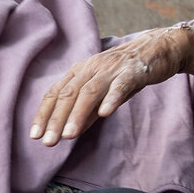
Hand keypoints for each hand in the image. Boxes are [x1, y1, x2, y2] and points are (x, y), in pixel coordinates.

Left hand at [29, 25, 193, 144]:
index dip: (44, 114)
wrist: (159, 50)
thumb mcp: (102, 93)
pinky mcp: (133, 71)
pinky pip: (120, 86)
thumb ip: (87, 111)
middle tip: (48, 142)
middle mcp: (91, 68)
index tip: (34, 136)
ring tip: (68, 135)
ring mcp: (112, 69)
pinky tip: (105, 114)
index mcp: (80, 72)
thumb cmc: (127, 74)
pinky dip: (111, 99)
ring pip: (90, 91)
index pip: (56, 93)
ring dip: (78, 114)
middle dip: (56, 119)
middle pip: (69, 94)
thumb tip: (68, 132)